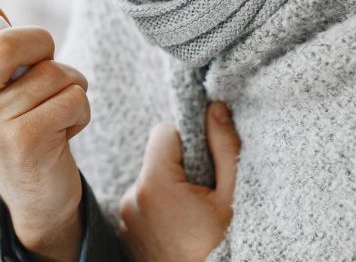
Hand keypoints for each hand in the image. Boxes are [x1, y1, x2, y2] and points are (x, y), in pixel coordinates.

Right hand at [0, 0, 89, 260]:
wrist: (38, 197)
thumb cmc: (22, 129)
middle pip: (5, 43)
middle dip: (41, 41)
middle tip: (47, 58)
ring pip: (52, 71)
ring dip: (70, 84)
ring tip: (56, 110)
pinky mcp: (25, 142)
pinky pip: (72, 96)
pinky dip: (81, 109)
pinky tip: (65, 130)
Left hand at [118, 102, 239, 261]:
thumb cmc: (218, 247)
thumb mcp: (231, 197)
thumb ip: (224, 148)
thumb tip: (214, 108)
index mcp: (156, 184)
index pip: (164, 132)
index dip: (187, 141)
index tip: (202, 163)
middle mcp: (133, 197)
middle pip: (157, 158)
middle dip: (179, 167)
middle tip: (200, 196)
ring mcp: (125, 215)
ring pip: (150, 180)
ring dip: (168, 188)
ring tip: (189, 215)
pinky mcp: (124, 228)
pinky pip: (142, 202)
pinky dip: (157, 207)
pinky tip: (175, 226)